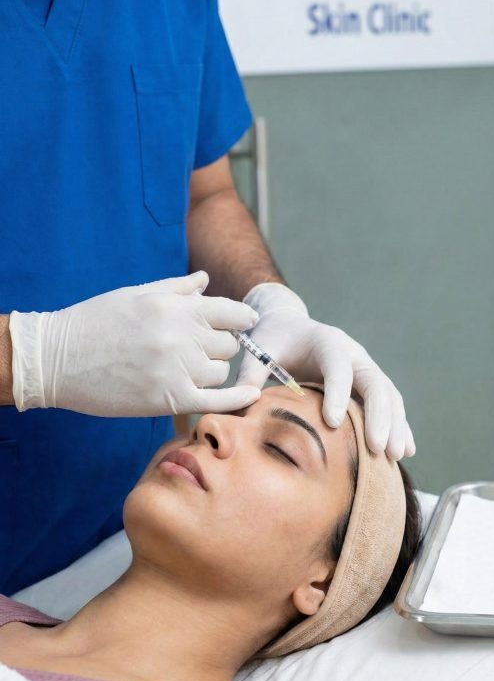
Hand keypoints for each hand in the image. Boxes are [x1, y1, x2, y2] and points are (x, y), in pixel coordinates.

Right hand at [10, 271, 261, 416]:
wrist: (57, 360)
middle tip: (195, 349)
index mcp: (176, 307)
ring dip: (211, 371)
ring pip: (221, 372)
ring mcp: (178, 369)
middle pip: (228, 344)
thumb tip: (205, 280)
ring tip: (183, 369)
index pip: (231, 312)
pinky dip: (236, 399)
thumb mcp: (136, 294)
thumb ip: (177, 289)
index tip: (244, 324)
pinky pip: (217, 401)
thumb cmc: (95, 322)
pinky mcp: (170, 400)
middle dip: (217, 346)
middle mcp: (182, 336)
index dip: (240, 319)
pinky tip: (250, 396)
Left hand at [236, 283, 414, 459]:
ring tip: (394, 456)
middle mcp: (353, 353)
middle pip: (374, 381)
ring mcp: (365, 367)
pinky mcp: (368, 383)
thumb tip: (242, 403)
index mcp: (326, 340)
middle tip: (377, 448)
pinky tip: (405, 450)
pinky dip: (399, 425)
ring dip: (395, 424)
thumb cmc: (273, 340)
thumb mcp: (258, 350)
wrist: (290, 326)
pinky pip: (390, 403)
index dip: (338, 392)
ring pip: (388, 394)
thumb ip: (249, 373)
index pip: (338, 366)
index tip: (333, 422)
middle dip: (379, 416)